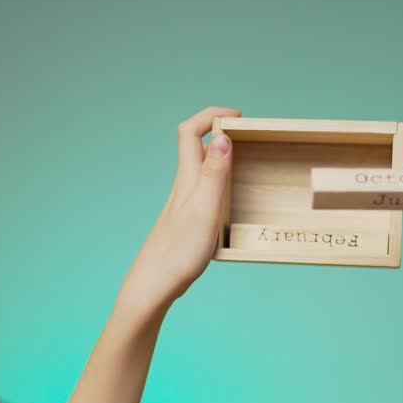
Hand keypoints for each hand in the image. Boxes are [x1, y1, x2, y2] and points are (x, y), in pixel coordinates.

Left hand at [119, 106, 240, 311]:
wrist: (153, 286)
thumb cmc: (178, 252)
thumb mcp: (204, 209)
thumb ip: (214, 173)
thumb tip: (223, 137)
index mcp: (186, 179)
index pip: (191, 131)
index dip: (212, 115)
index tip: (238, 117)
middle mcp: (183, 187)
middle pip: (196, 147)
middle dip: (221, 133)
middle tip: (248, 136)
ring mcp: (183, 205)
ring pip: (201, 170)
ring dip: (223, 159)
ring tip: (247, 163)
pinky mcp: (187, 223)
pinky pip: (204, 192)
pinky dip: (221, 185)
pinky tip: (233, 202)